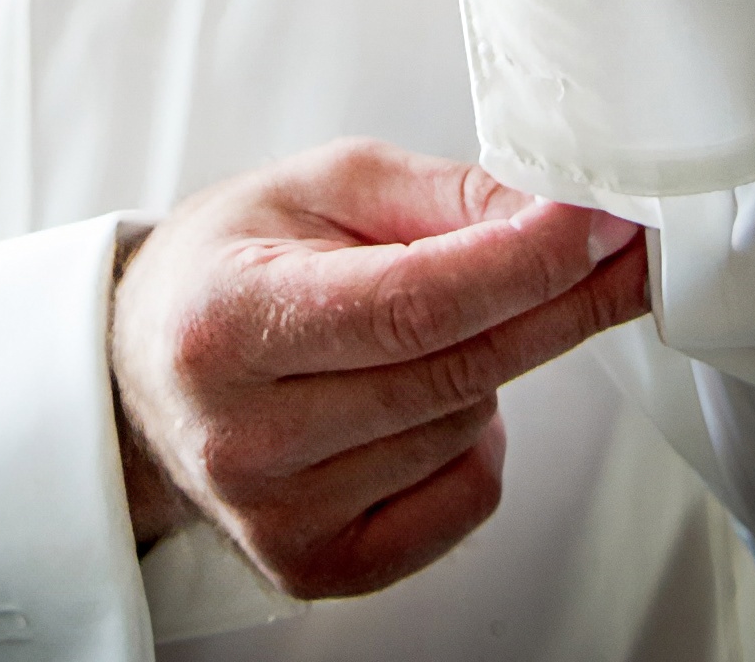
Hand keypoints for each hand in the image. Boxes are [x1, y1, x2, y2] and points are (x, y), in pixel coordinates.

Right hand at [111, 138, 645, 597]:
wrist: (146, 367)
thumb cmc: (233, 263)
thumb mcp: (320, 186)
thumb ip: (439, 195)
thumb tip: (553, 217)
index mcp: (229, 319)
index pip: (409, 304)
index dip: (519, 266)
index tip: (594, 226)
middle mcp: (244, 433)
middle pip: (452, 371)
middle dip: (552, 303)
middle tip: (608, 251)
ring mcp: (278, 516)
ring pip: (466, 428)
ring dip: (489, 364)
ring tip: (431, 323)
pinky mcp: (317, 567)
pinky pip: (464, 498)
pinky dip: (475, 438)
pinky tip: (424, 395)